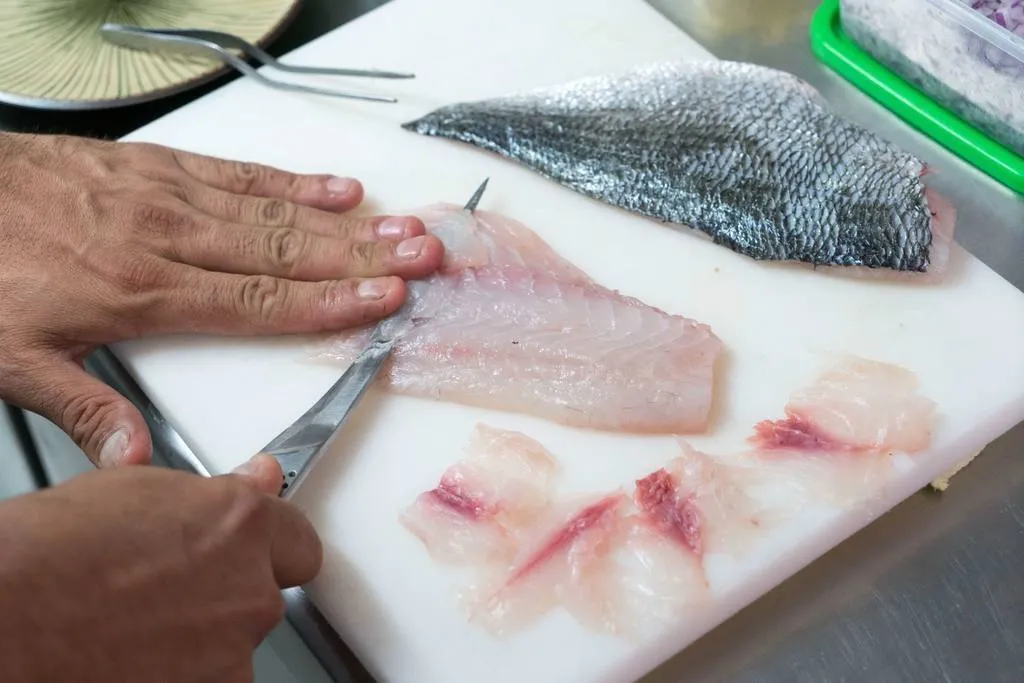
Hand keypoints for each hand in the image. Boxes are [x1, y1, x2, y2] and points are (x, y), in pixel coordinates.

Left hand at [0, 132, 442, 466]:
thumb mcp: (16, 359)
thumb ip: (85, 408)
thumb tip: (137, 464)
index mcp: (144, 292)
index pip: (259, 302)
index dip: (328, 303)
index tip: (383, 301)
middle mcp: (169, 239)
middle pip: (285, 253)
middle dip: (362, 258)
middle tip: (422, 256)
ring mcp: (168, 198)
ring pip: (273, 213)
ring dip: (345, 222)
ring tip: (401, 225)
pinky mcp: (159, 167)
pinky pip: (238, 174)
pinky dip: (292, 181)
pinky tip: (335, 188)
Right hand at [0, 455, 320, 682]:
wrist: (5, 619)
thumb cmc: (49, 555)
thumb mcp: (136, 492)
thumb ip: (217, 494)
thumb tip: (262, 479)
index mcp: (241, 525)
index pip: (296, 541)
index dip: (268, 548)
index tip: (248, 552)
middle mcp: (250, 587)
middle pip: (264, 593)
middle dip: (228, 591)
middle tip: (166, 589)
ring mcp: (232, 650)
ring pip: (235, 643)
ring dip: (204, 637)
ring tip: (136, 624)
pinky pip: (213, 678)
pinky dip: (183, 671)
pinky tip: (134, 653)